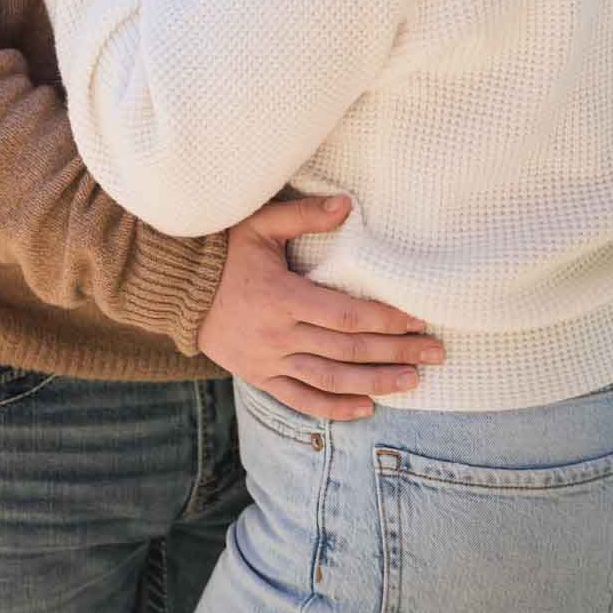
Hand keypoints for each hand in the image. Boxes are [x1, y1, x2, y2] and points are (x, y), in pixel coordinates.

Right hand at [198, 193, 444, 420]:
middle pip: (347, 350)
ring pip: (331, 380)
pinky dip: (334, 408)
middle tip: (435, 352)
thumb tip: (348, 204)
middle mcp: (278, 336)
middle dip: (395, 352)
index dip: (384, 319)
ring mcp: (268, 362)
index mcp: (282, 298)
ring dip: (375, 383)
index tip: (418, 319)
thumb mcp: (259, 225)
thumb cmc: (223, 251)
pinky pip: (301, 400)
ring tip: (413, 382)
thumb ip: (304, 215)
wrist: (177, 290)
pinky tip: (366, 408)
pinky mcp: (260, 377)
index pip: (345, 316)